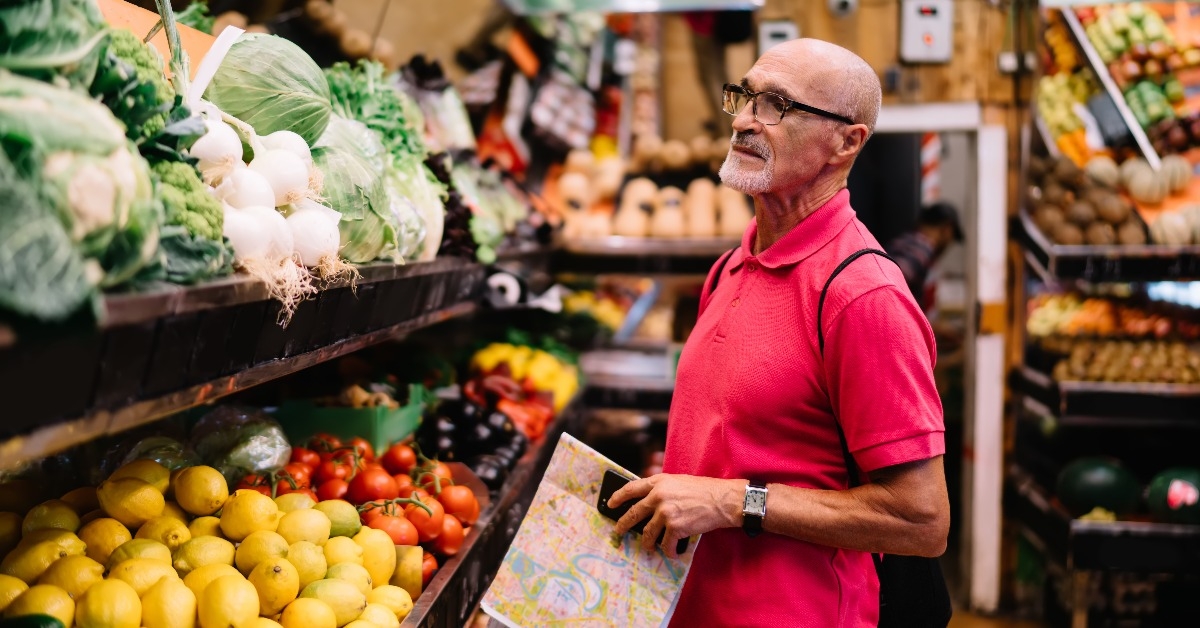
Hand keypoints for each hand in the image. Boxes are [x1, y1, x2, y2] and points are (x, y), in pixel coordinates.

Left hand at [607, 473, 743, 557]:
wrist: (722, 500)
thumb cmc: (704, 490)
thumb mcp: (678, 481)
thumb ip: (662, 489)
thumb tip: (649, 502)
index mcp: (658, 482)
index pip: (631, 488)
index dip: (618, 496)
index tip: (611, 504)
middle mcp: (658, 496)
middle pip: (633, 513)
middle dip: (624, 524)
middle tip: (619, 531)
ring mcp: (665, 512)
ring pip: (648, 533)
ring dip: (648, 543)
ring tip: (649, 548)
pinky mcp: (675, 527)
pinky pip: (666, 544)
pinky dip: (669, 551)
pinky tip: (672, 553)